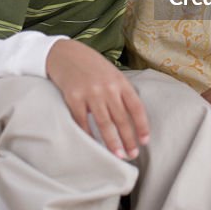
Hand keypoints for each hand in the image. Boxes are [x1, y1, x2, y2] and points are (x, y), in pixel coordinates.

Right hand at [46, 39, 148, 158]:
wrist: (66, 53)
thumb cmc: (92, 66)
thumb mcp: (111, 73)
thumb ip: (121, 92)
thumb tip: (132, 118)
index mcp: (120, 81)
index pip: (136, 107)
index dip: (142, 125)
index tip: (145, 141)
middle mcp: (108, 87)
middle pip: (121, 118)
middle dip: (128, 139)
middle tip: (133, 156)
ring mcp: (90, 93)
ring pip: (104, 123)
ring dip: (112, 142)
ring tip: (118, 156)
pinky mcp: (74, 98)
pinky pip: (83, 122)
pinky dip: (89, 136)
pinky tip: (94, 146)